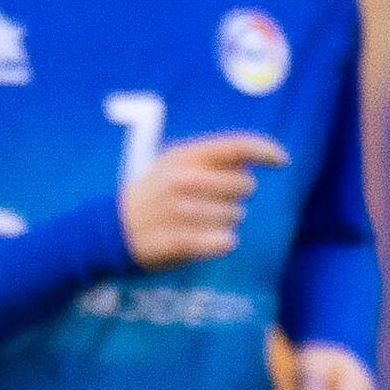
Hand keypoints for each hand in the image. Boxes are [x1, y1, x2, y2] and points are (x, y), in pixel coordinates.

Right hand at [120, 132, 285, 267]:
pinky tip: (206, 241)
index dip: (266, 150)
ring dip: (225, 223)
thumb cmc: (149, 197)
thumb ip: (208, 160)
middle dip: (237, 197)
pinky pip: (225, 241)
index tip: (282, 160)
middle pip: (245, 185)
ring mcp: (181, 211)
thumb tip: (249, 164)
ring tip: (197, 223)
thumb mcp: (171, 166)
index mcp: (183, 157)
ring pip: (236, 217)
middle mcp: (184, 180)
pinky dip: (221, 243)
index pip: (237, 146)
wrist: (106, 231)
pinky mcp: (180, 241)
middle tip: (213, 203)